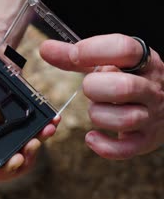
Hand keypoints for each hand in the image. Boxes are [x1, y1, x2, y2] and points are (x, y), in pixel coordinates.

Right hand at [0, 33, 58, 179]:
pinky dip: (46, 128)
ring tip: (46, 132)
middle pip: (7, 163)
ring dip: (38, 146)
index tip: (12, 161)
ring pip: (25, 150)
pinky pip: (36, 129)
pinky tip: (52, 121)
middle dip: (23, 161)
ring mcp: (7, 126)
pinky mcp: (22, 114)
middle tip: (32, 146)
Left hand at [40, 33, 163, 158]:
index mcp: (144, 62)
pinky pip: (125, 149)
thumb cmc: (132, 80)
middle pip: (124, 87)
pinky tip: (92, 137)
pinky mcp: (145, 140)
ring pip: (125, 119)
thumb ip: (79, 57)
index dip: (94, 50)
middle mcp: (151, 88)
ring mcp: (151, 116)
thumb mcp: (112, 63)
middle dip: (95, 88)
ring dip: (99, 115)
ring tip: (96, 109)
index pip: (124, 49)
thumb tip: (46, 49)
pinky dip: (103, 146)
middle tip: (90, 88)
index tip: (75, 54)